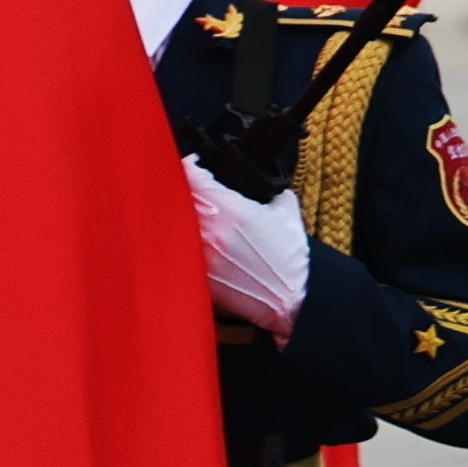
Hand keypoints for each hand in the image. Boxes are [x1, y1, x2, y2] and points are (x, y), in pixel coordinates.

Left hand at [186, 156, 310, 335]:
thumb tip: (262, 185)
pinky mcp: (198, 273)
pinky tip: (194, 240)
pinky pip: (179, 249)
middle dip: (184, 190)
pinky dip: (184, 240)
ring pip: (175, 222)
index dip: (189, 167)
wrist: (292, 301)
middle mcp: (211, 231)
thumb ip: (271, 193)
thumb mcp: (287, 215)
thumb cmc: (291, 260)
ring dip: (181, 215)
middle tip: (192, 189)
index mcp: (232, 211)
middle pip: (179, 198)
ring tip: (194, 215)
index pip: (193, 177)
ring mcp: (201, 254)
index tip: (192, 165)